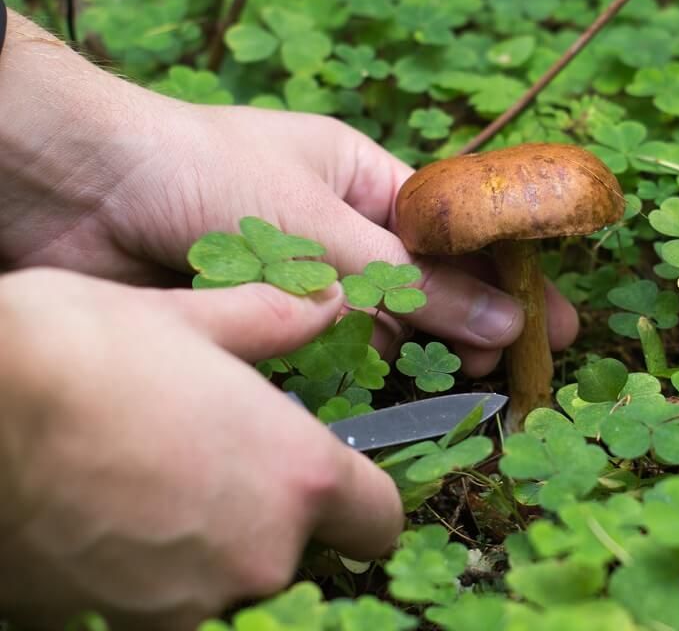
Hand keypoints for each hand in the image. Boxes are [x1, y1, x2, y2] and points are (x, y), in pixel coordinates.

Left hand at [0, 8, 578, 374]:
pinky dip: (354, 376)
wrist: (69, 187)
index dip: (505, 272)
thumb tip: (501, 319)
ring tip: (464, 382)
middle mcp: (337, 229)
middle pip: (424, 282)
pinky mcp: (257, 322)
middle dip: (470, 321)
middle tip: (514, 367)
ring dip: (417, 351)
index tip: (550, 320)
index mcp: (360, 177)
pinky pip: (323, 357)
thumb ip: (407, 281)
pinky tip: (386, 394)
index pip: (453, 228)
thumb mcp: (317, 223)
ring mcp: (299, 278)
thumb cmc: (198, 170)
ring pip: (378, 325)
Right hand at [0, 268, 403, 628]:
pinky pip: (145, 611)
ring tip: (140, 492)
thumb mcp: (189, 319)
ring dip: (195, 554)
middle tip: (203, 467)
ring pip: (219, 587)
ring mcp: (182, 605)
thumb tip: (326, 300)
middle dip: (260, 519)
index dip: (356, 502)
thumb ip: (272, 323)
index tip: (328, 487)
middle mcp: (258, 554)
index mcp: (297, 475)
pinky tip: (95, 526)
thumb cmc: (81, 350)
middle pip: (290, 556)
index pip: (375, 520)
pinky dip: (132, 582)